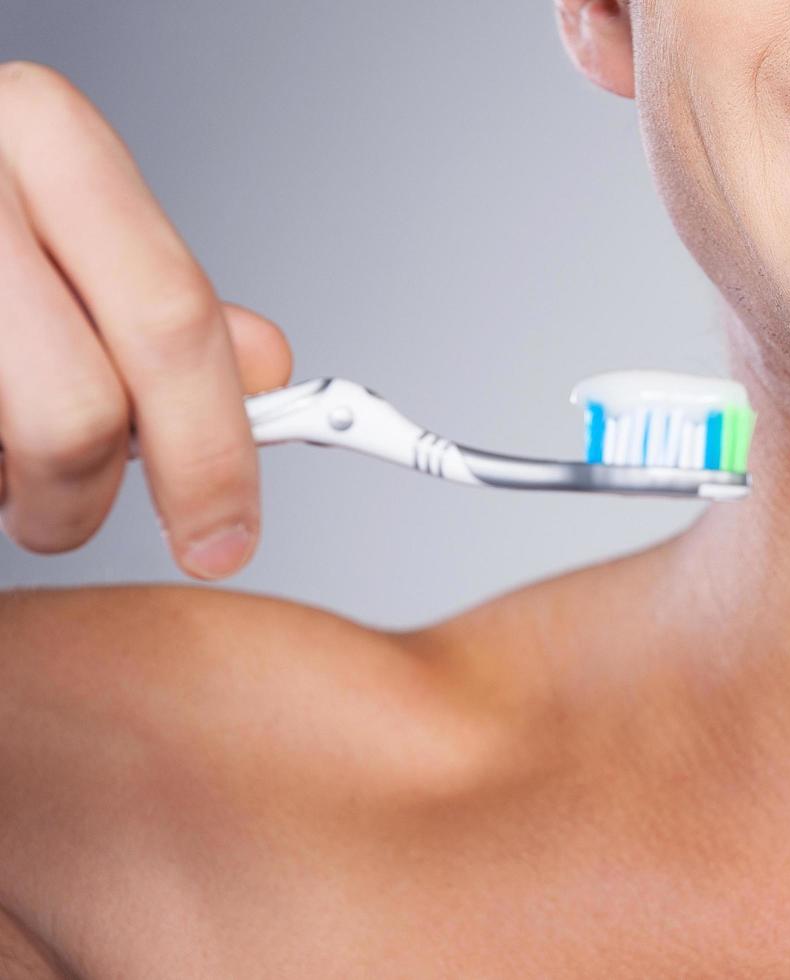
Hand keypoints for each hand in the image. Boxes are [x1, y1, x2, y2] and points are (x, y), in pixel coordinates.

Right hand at [0, 62, 291, 578]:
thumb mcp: (72, 230)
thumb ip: (159, 302)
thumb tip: (263, 367)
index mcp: (49, 136)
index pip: (171, 322)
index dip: (213, 453)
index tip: (226, 537)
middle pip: (79, 410)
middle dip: (90, 495)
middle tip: (72, 519)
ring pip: (15, 438)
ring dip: (13, 482)